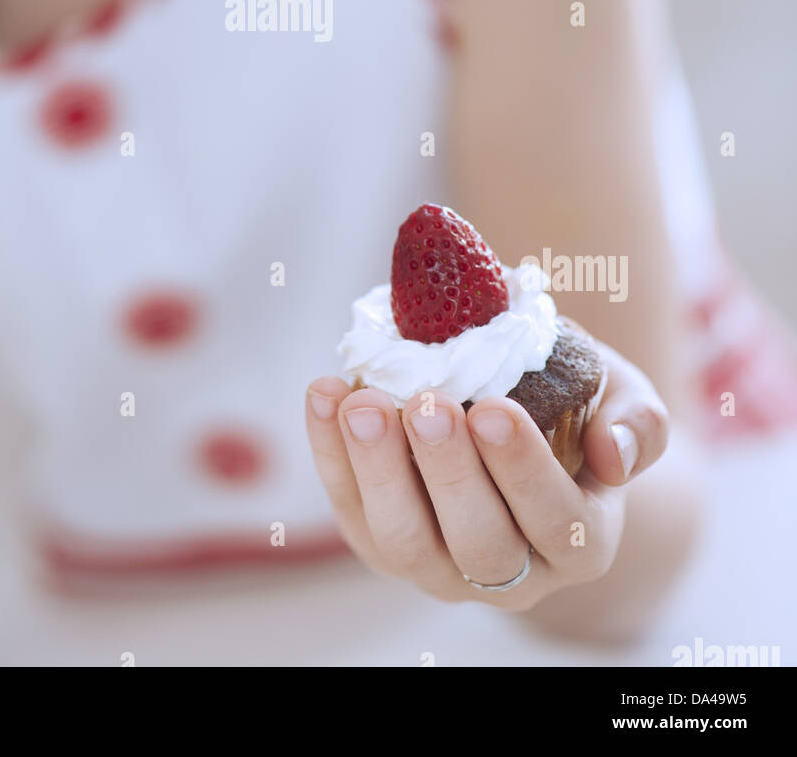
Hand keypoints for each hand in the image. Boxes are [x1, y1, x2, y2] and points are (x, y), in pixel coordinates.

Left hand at [305, 341, 668, 609]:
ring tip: (362, 403)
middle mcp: (512, 572)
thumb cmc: (576, 403)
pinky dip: (330, 452)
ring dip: (377, 471)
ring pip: (404, 541)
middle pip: (477, 543)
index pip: (555, 520)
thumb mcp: (622, 398)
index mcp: (580, 540)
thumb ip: (637, 422)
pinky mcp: (381, 543)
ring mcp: (439, 566)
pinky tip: (326, 392)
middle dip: (448, 472)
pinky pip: (349, 508)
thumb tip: (615, 454)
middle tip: (427, 405)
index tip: (493, 408)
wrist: (518, 409)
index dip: (522, 470)